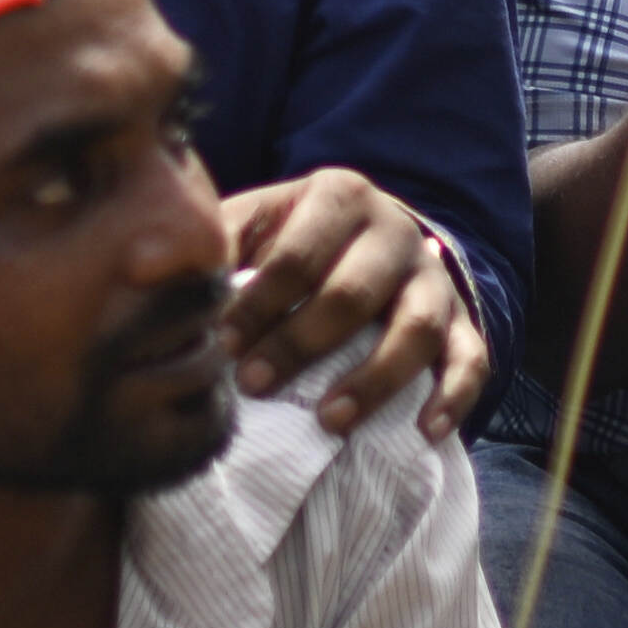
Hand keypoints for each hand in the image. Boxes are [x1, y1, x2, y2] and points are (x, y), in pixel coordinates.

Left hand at [215, 167, 479, 434]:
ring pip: (415, 329)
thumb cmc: (296, 241)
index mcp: (339, 197)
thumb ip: (219, 243)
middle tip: (254, 385)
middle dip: (300, 344)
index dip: (258, 302)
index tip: (221, 344)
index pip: (297, 254)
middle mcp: (395, 231)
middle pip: (352, 293)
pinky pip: (471, 357)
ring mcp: (433, 278)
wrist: (375, 235)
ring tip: (329, 421)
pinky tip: (426, 431)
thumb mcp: (257, 223)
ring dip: (372, 380)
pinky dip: (454, 395)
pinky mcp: (463, 319)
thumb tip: (156, 276)